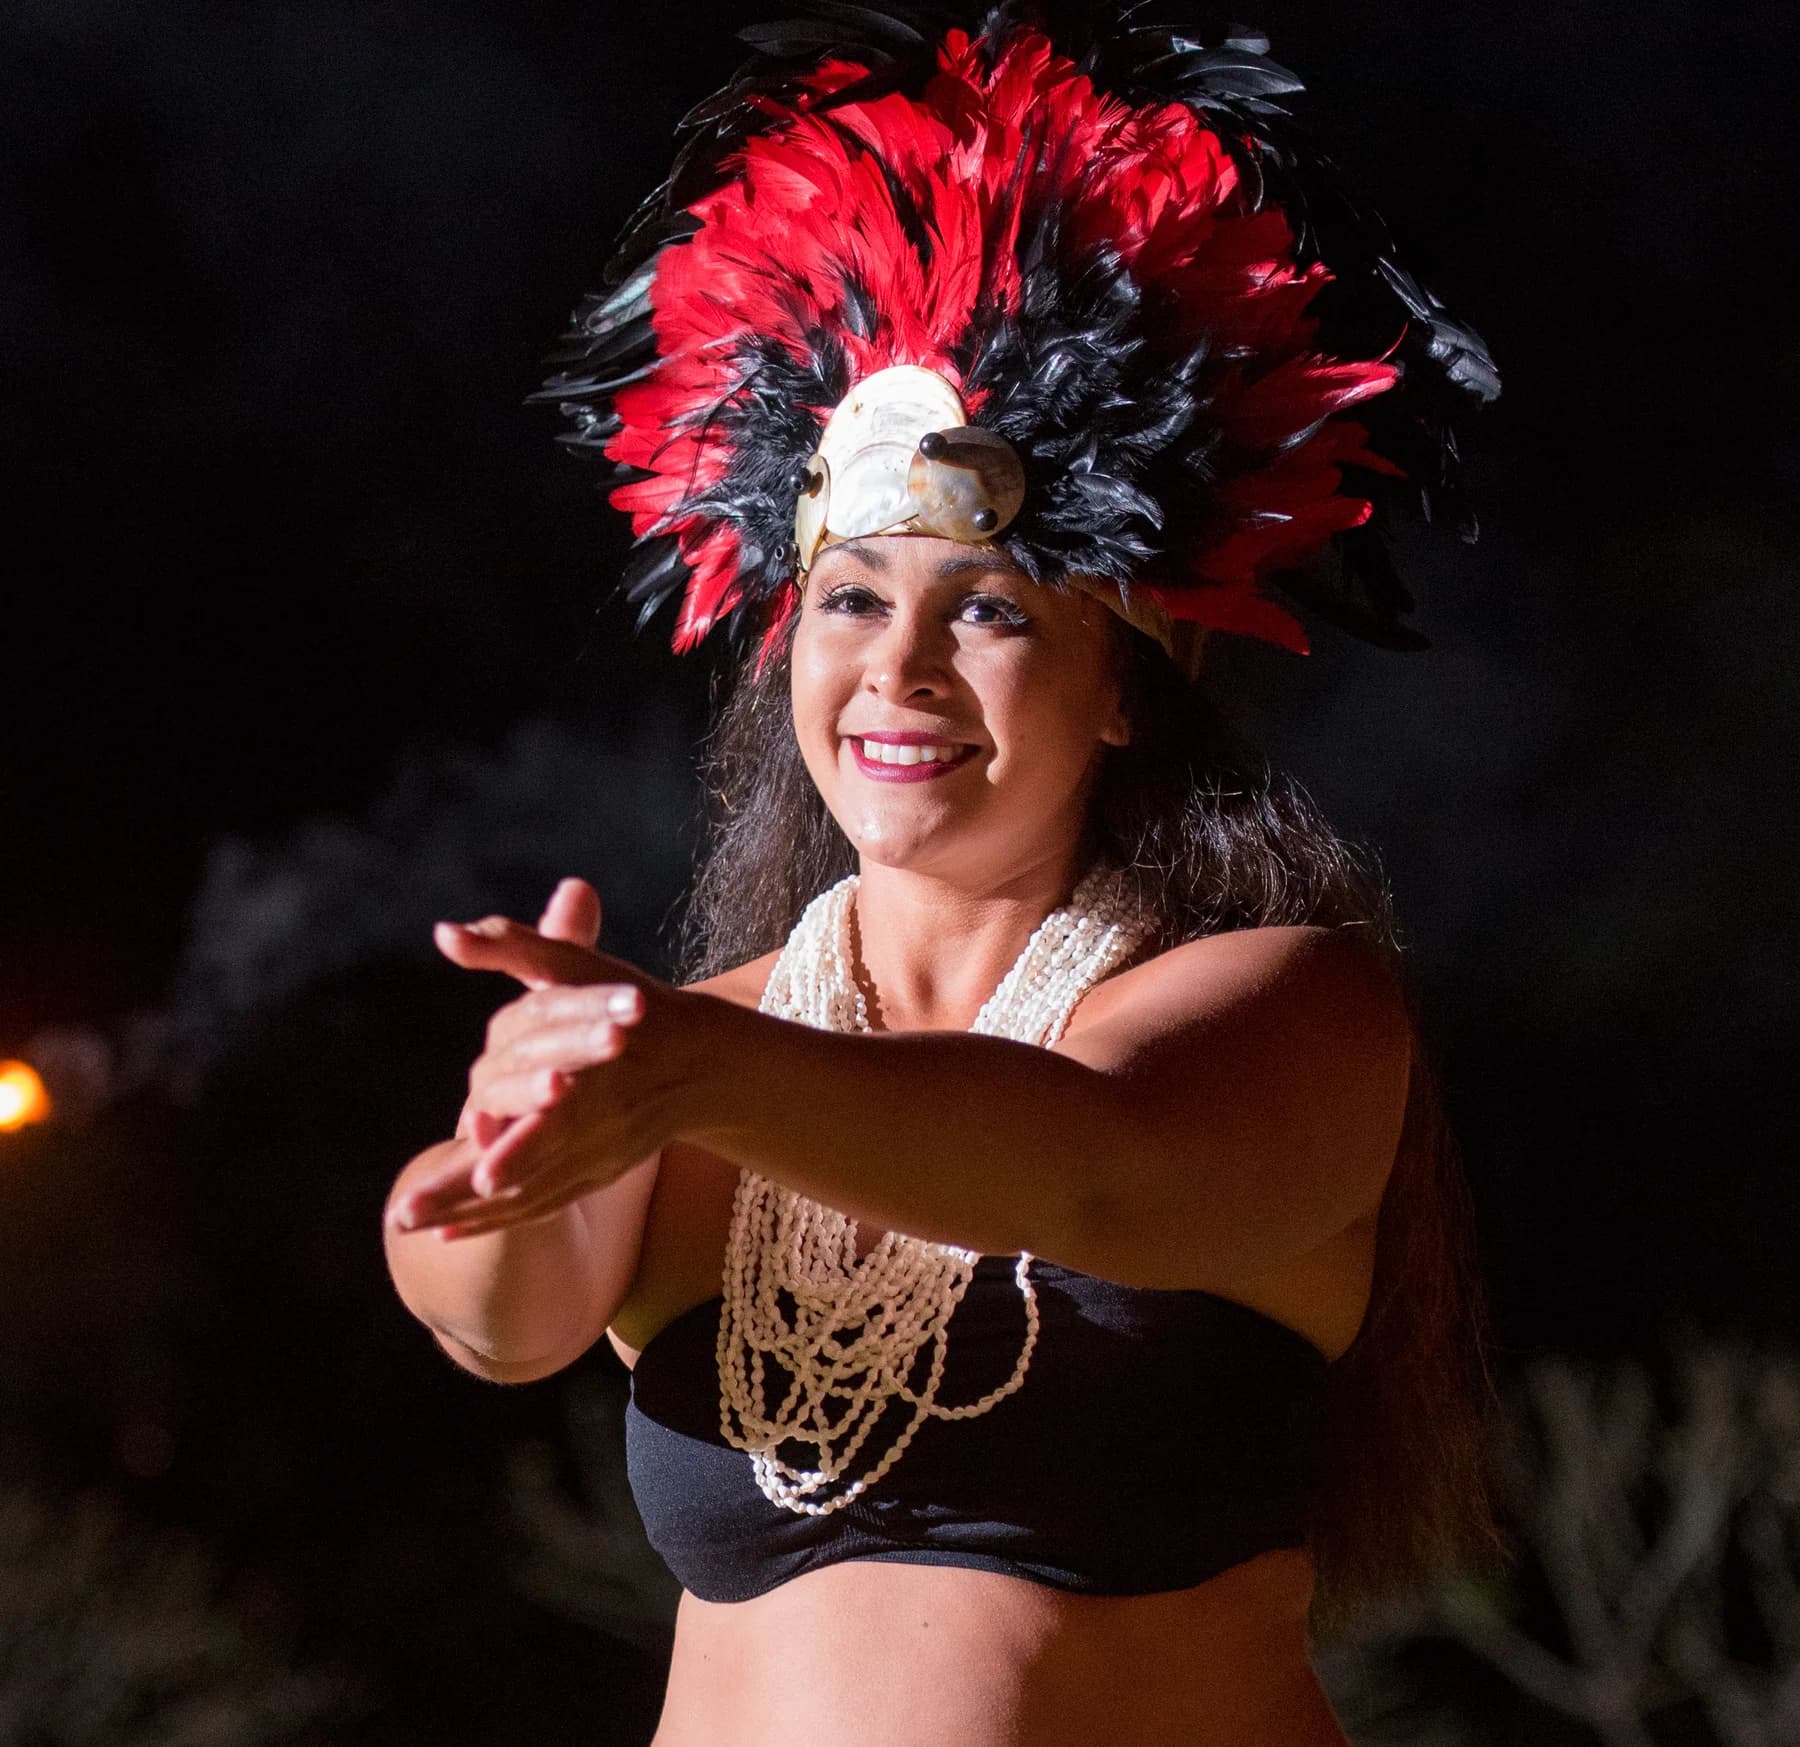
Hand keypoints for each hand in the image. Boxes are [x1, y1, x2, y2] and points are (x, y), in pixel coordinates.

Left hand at [388, 879, 676, 1238]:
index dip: (518, 1143)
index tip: (476, 1161)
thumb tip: (446, 932)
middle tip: (404, 1215)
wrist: (700, 1062)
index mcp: (593, 1075)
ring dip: (468, 1214)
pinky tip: (449, 1233)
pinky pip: (541, 1206)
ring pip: (527, 1196)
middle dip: (464, 1192)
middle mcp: (596, 1126)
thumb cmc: (635, 1006)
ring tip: (409, 1226)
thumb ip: (513, 946)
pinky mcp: (594, 1176)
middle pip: (526, 1169)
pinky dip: (497, 1221)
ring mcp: (596, 1159)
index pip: (554, 1117)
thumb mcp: (577, 967)